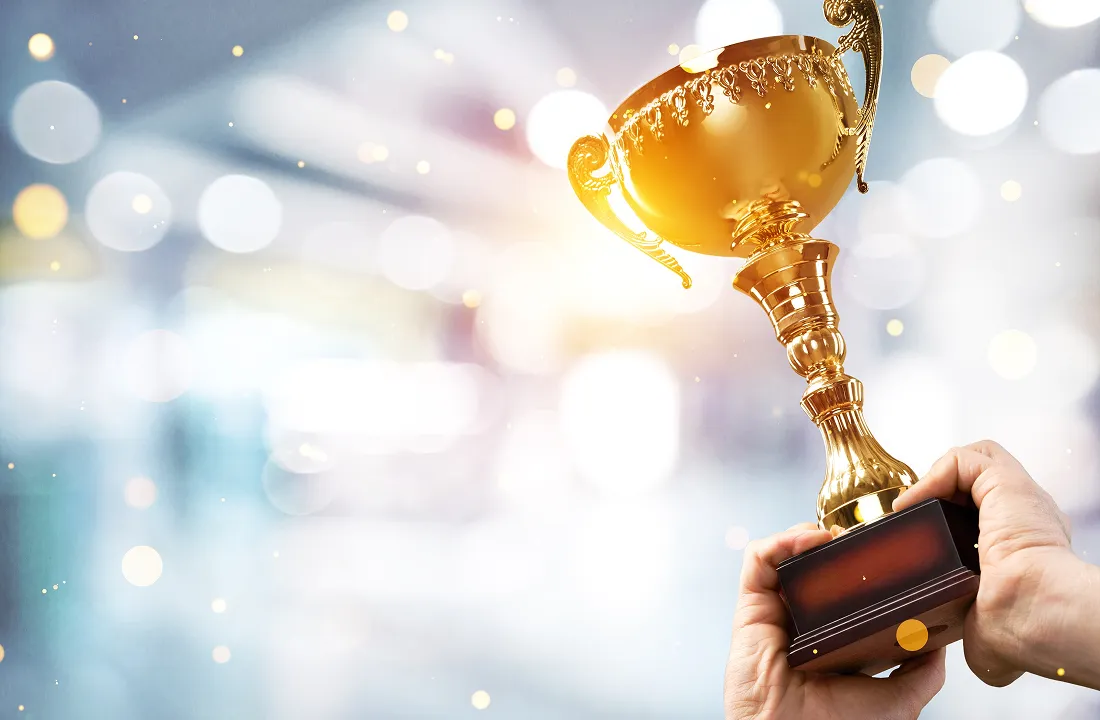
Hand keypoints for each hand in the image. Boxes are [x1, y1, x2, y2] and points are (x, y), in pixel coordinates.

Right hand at [724, 524, 945, 719]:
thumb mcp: (899, 699)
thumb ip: (922, 671)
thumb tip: (941, 641)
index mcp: (834, 638)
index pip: (843, 589)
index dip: (860, 564)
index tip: (882, 549)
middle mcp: (803, 621)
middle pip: (814, 566)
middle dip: (834, 542)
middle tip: (858, 537)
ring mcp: (776, 611)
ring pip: (785, 555)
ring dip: (807, 534)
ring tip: (834, 535)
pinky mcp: (751, 606)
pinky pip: (759, 561)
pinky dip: (780, 541)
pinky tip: (810, 540)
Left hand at [892, 440, 1076, 686]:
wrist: (1033, 616)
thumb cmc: (1020, 631)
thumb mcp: (988, 632)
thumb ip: (976, 629)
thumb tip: (976, 653)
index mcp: (1026, 550)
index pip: (987, 521)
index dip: (950, 524)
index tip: (922, 543)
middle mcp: (1026, 519)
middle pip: (978, 487)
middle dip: (938, 495)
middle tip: (910, 519)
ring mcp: (1018, 498)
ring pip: (976, 463)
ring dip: (935, 478)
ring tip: (911, 507)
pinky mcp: (1007, 483)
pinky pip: (966, 460)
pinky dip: (934, 474)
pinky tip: (915, 502)